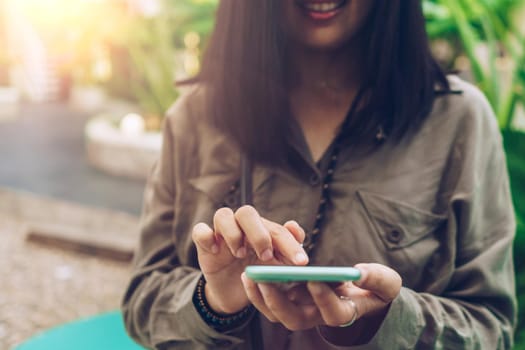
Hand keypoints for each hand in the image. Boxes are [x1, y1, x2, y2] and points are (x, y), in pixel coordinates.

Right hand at [192, 205, 308, 313]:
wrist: (234, 293)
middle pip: (247, 213)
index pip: (277, 229)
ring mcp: (221, 233)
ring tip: (240, 254)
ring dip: (233, 234)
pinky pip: (200, 230)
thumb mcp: (275, 268)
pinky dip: (207, 237)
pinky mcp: (204, 243)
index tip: (301, 262)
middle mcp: (242, 226)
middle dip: (259, 234)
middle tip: (266, 256)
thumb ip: (287, 252)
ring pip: (223, 215)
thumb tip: (297, 231)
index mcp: (263, 230)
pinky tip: (216, 251)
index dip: (290, 244)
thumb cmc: (257, 274)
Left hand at [241, 263, 400, 334]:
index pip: (332, 313)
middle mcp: (318, 316)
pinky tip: (251, 270)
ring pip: (277, 313)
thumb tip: (360, 271)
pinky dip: (259, 288)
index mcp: (343, 313)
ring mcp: (302, 309)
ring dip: (262, 295)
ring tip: (251, 273)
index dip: (323, 298)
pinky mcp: (291, 300)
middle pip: (295, 319)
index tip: (315, 278)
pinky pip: (270, 300)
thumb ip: (376, 278)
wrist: (361, 292)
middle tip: (266, 278)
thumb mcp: (385, 282)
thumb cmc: (374, 288)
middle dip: (278, 301)